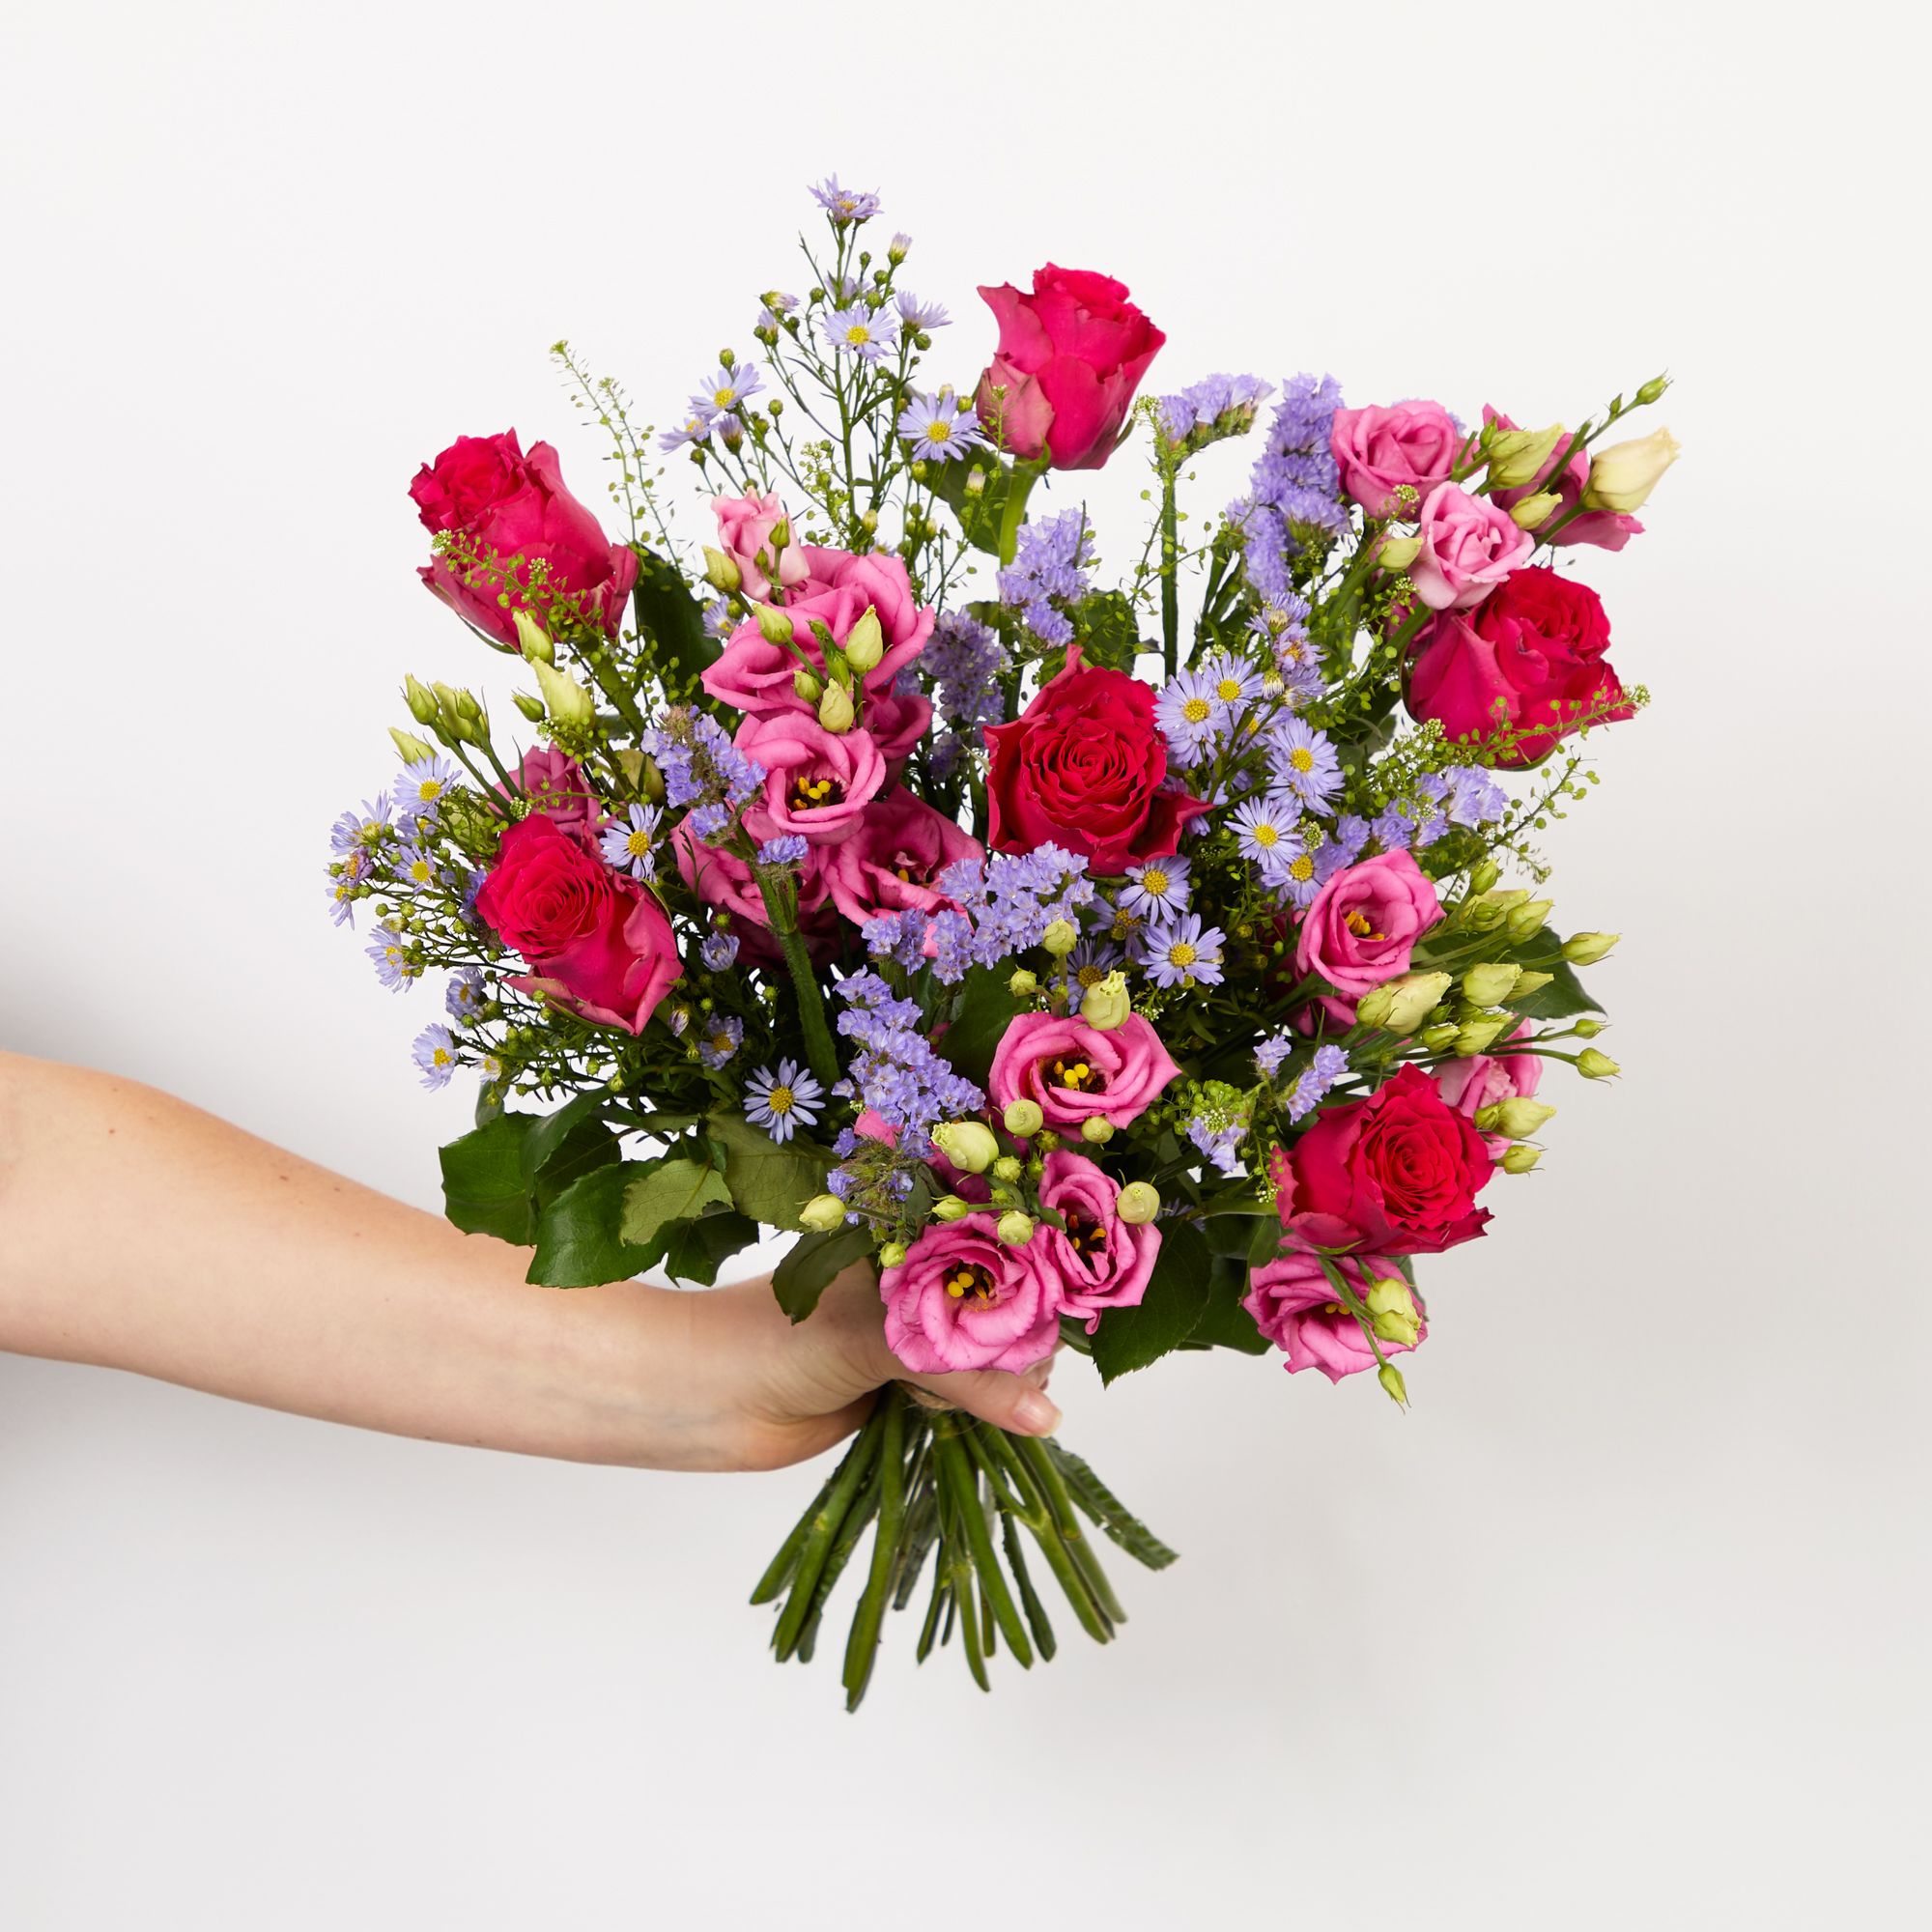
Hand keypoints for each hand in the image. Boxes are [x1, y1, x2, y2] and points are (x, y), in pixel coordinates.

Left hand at [669, 1262, 1061, 1472]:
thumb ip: (970, 1375)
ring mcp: (914, 1333)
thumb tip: (1049, 1419)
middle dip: (1011, 1348)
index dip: (1033, 1285)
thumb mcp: (885, 1342)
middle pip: (1007, 1311)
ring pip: (988, 1360)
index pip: (1005, 1253)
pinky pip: (962, 1397)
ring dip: (985, 1387)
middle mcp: (921, 1279)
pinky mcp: (903, 1383)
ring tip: (942, 1396)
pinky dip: (967, 1413)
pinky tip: (941, 1416)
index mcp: (915, 1238)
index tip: (1050, 1321)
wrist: (709, 1397)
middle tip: (1003, 1377)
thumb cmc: (782, 1339)